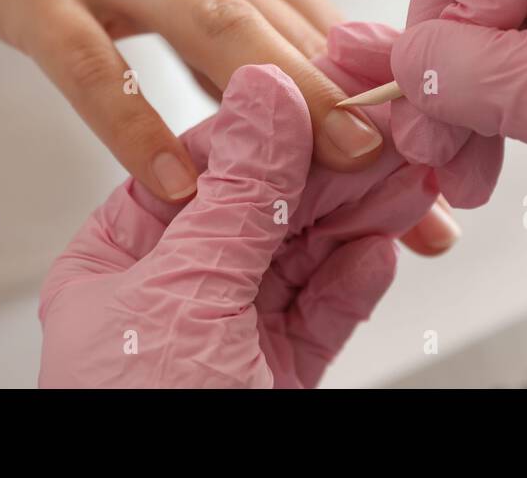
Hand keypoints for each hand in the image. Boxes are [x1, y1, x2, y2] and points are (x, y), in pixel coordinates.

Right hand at [0, 0, 391, 200]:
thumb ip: (231, 25)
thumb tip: (297, 99)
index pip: (329, 25)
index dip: (393, 94)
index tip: (446, 156)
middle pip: (296, 34)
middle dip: (368, 115)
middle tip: (427, 191)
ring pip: (217, 34)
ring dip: (287, 102)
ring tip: (339, 172)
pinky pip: (93, 63)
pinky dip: (135, 123)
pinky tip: (171, 180)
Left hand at [38, 62, 439, 387]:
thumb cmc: (136, 433)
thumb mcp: (185, 296)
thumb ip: (238, 195)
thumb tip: (265, 96)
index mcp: (119, 261)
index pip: (204, 166)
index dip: (273, 126)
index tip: (332, 94)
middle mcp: (171, 293)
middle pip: (264, 207)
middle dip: (332, 173)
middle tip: (393, 137)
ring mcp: (227, 337)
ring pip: (303, 256)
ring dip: (358, 218)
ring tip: (407, 183)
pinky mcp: (275, 378)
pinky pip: (322, 314)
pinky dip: (354, 281)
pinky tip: (379, 248)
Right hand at [379, 0, 526, 384]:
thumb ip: (492, 78)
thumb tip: (404, 65)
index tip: (473, 56)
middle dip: (449, 48)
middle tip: (433, 128)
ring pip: (480, 7)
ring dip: (458, 88)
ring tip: (457, 161)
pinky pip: (506, 44)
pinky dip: (483, 100)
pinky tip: (478, 153)